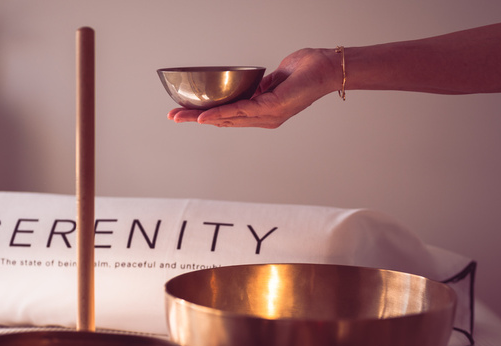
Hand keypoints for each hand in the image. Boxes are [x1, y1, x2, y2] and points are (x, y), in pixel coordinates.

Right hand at [166, 48, 342, 128]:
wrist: (327, 68)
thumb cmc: (306, 71)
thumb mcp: (276, 79)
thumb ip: (261, 87)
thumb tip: (250, 87)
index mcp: (264, 112)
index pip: (230, 117)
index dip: (207, 117)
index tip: (186, 115)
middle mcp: (265, 119)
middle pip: (224, 121)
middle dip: (196, 120)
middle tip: (173, 118)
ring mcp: (268, 115)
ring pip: (229, 118)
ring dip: (202, 118)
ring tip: (182, 118)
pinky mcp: (273, 107)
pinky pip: (242, 111)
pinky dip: (222, 114)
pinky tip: (206, 117)